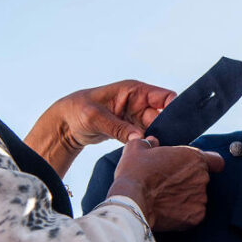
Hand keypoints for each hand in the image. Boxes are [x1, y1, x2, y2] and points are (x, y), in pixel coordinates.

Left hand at [25, 80, 175, 175]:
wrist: (65, 123)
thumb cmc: (78, 111)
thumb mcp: (96, 118)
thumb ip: (118, 128)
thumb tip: (140, 138)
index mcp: (134, 90)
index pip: (164, 96)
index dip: (173, 108)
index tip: (175, 125)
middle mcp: (138, 102)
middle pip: (162, 115)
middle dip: (164, 128)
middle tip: (163, 143)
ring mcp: (135, 116)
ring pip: (156, 128)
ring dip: (156, 137)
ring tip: (155, 148)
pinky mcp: (131, 129)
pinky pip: (146, 136)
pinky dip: (147, 143)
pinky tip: (148, 151)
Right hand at [108, 137, 225, 230]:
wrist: (132, 200)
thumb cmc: (135, 172)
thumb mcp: (137, 149)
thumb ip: (149, 143)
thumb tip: (152, 142)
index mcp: (194, 158)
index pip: (216, 161)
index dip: (210, 164)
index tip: (197, 168)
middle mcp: (202, 177)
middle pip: (202, 180)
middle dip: (189, 181)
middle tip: (169, 185)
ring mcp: (201, 198)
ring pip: (197, 198)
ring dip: (186, 198)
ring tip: (165, 199)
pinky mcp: (196, 217)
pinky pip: (193, 214)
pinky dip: (183, 214)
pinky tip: (168, 211)